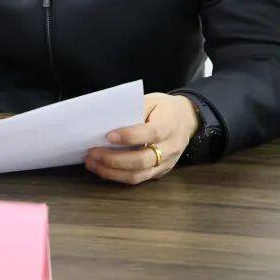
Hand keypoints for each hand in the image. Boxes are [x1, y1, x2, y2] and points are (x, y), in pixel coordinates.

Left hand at [85, 93, 200, 184]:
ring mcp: (166, 163)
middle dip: (114, 160)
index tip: (108, 136)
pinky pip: (139, 179)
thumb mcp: (152, 100)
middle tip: (92, 153)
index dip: (129, 136)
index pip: (150, 134)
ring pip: (138, 175)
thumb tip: (109, 122)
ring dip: (112, 172)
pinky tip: (103, 169)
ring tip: (92, 164)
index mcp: (169, 126)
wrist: (187, 119)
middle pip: (142, 160)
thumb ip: (134, 110)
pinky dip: (118, 176)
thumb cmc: (164, 108)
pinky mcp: (160, 172)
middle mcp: (170, 148)